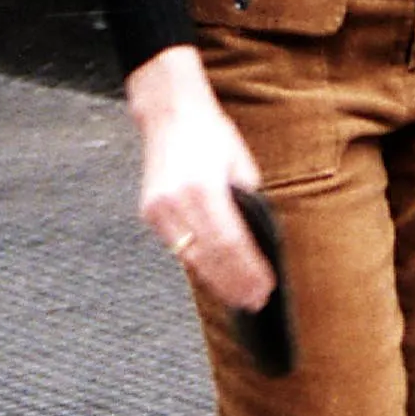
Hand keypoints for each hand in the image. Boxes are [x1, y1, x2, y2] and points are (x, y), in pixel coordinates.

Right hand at [124, 46, 276, 311]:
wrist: (169, 113)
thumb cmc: (211, 135)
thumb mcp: (240, 166)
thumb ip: (246, 205)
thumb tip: (257, 246)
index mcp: (204, 188)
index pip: (231, 243)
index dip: (249, 271)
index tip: (265, 289)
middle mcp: (177, 201)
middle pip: (210, 258)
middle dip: (235, 284)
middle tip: (254, 302)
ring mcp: (158, 209)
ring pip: (191, 258)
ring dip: (217, 281)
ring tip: (239, 296)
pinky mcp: (149, 213)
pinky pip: (177, 247)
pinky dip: (198, 263)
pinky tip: (215, 274)